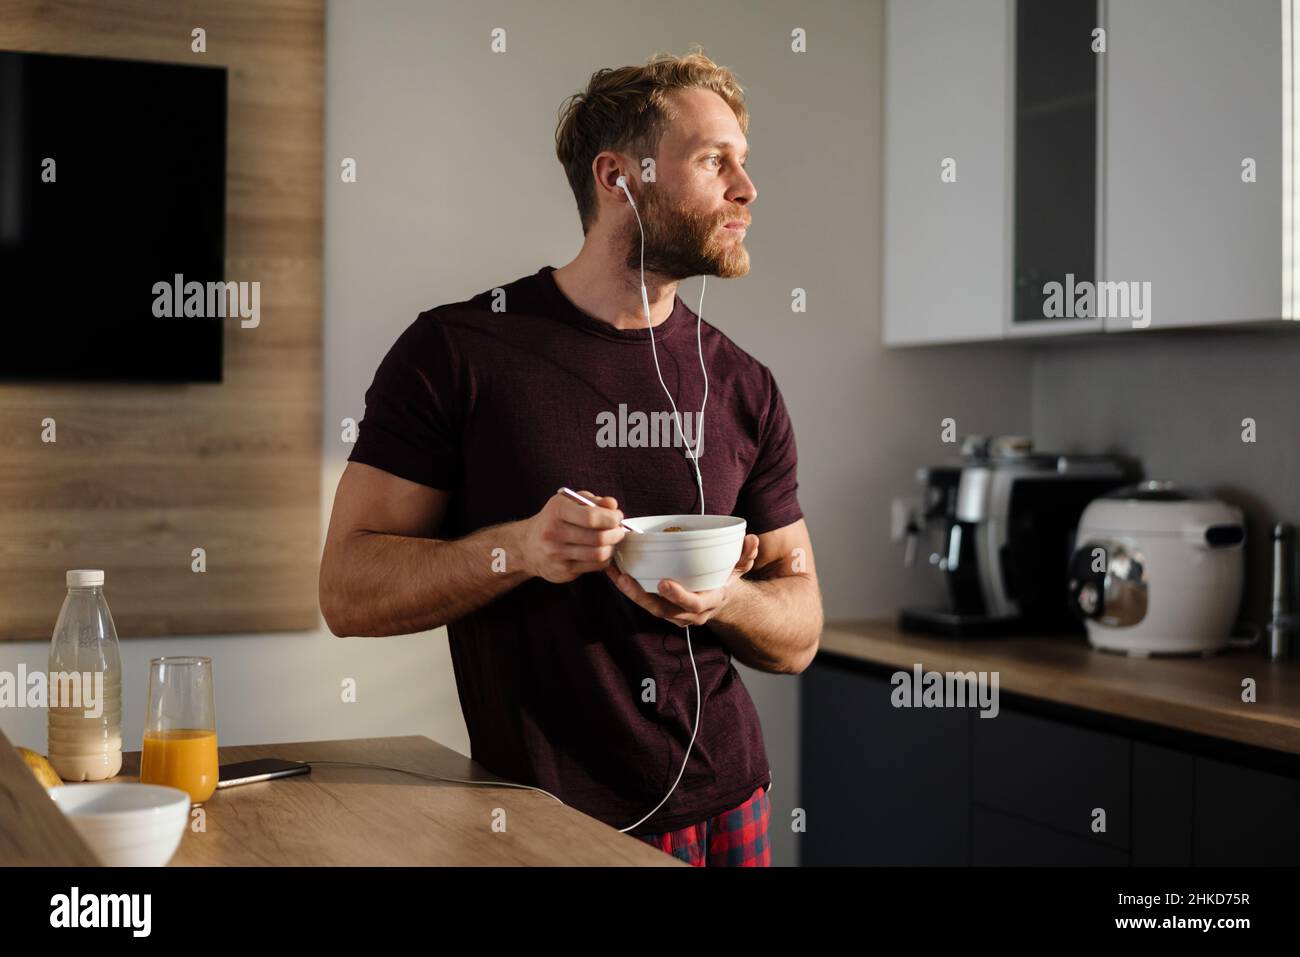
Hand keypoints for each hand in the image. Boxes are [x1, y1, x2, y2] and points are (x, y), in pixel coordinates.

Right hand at [519, 490, 625, 583]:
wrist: (527, 546)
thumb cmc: (554, 520)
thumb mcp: (569, 502)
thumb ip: (593, 501)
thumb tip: (613, 505)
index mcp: (557, 511)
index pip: (591, 517)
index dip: (611, 518)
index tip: (617, 517)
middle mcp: (554, 533)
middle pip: (598, 538)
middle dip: (616, 533)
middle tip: (619, 530)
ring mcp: (557, 555)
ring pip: (599, 554)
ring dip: (612, 547)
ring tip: (611, 541)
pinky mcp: (562, 571)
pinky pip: (594, 566)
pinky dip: (604, 559)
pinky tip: (601, 551)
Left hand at [605, 534, 759, 627]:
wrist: (721, 602)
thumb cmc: (726, 580)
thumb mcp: (739, 568)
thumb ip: (745, 555)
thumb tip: (752, 539)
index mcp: (707, 603)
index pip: (692, 604)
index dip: (678, 596)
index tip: (664, 582)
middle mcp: (688, 614)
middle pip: (662, 610)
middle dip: (642, 596)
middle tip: (625, 579)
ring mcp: (673, 614)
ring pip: (648, 607)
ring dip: (629, 592)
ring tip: (614, 574)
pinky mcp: (661, 609)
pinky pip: (643, 602)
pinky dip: (628, 589)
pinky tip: (614, 573)